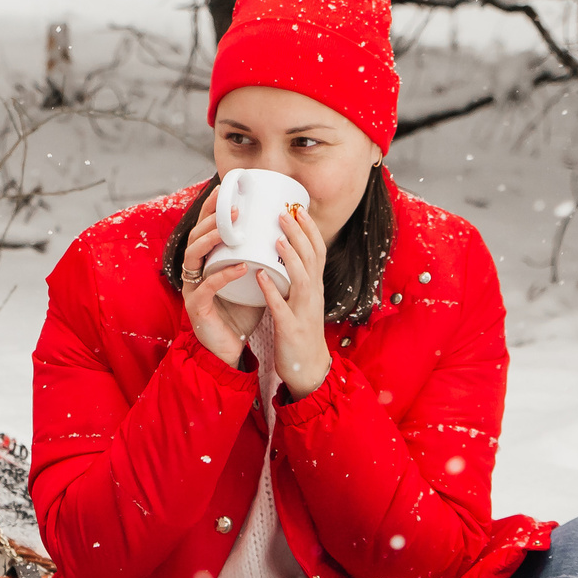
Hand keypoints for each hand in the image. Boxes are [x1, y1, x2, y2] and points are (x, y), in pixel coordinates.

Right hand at [178, 192, 266, 366]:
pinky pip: (206, 287)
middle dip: (212, 220)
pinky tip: (241, 266)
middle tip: (235, 209)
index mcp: (206, 263)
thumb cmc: (241, 314)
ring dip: (211, 239)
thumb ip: (260, 259)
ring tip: (232, 229)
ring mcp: (191, 289)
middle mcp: (194, 273)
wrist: (230, 350)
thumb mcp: (252, 280)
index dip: (212, 209)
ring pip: (192, 256)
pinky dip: (223, 275)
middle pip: (194, 237)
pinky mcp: (196, 308)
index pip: (204, 229)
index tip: (226, 190)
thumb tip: (286, 234)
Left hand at [256, 202, 332, 395]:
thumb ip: (294, 280)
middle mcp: (313, 296)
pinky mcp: (290, 330)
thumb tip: (285, 255)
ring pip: (301, 280)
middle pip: (311, 259)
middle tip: (285, 212)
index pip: (317, 252)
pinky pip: (281, 308)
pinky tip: (260, 278)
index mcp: (315, 288)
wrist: (308, 369)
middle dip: (300, 234)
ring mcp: (303, 312)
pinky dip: (272, 291)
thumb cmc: (300, 333)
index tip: (299, 208)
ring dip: (290, 258)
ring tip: (276, 239)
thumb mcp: (302, 301)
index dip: (310, 230)